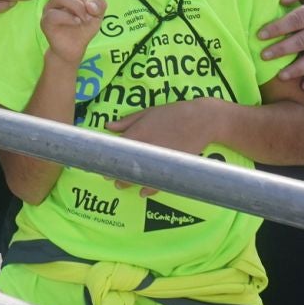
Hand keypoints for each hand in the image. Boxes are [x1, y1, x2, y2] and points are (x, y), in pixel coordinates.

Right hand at [36, 0, 105, 65]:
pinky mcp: (46, 17)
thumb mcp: (99, 14)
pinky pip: (60, 13)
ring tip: (84, 18)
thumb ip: (99, 5)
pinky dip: (73, 20)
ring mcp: (51, 4)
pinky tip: (74, 26)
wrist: (72, 49)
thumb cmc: (83, 28)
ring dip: (78, 8)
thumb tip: (88, 4)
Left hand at [105, 99, 219, 195]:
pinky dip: (150, 188)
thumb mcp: (147, 112)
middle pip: (127, 166)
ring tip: (121, 184)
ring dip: (130, 182)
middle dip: (117, 173)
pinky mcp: (172, 166)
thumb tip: (108, 126)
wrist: (201, 119)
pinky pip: (159, 181)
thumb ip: (126, 121)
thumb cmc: (172, 113)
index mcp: (138, 133)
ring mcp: (160, 159)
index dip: (109, 159)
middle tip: (111, 178)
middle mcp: (146, 148)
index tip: (103, 164)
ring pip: (141, 176)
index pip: (118, 150)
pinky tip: (144, 191)